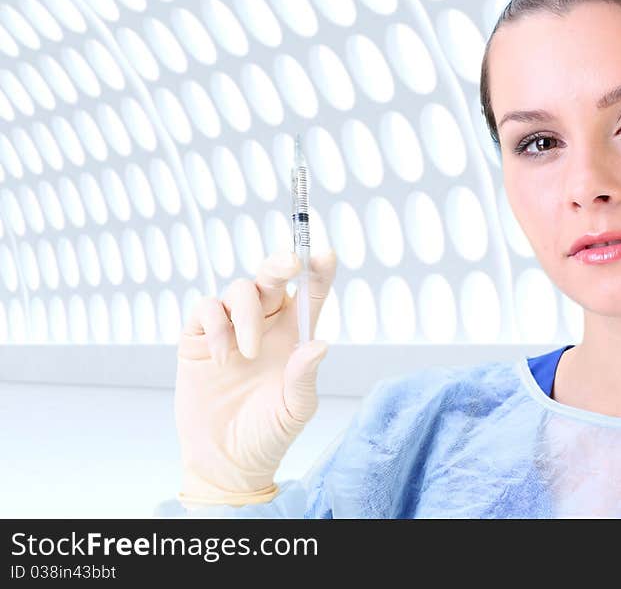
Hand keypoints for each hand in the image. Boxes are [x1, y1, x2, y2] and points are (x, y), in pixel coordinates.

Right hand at [174, 248, 336, 507]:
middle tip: (290, 263)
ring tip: (247, 354)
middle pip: (272, 277)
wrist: (225, 460)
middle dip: (281, 263)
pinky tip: (221, 358)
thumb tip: (319, 344)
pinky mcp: (199, 338)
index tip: (326, 255)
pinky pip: (206, 309)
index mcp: (295, 334)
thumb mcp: (294, 410)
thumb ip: (304, 377)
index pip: (310, 293)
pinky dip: (216, 325)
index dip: (318, 271)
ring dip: (247, 314)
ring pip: (240, 289)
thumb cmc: (268, 433)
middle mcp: (266, 324)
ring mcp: (231, 328)